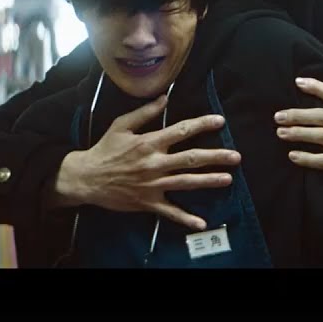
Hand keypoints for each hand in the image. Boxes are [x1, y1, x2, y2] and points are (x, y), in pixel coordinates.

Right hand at [51, 94, 240, 230]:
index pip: (181, 131)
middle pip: (191, 159)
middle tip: (236, 156)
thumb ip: (145, 113)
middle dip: (216, 157)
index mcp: (149, 143)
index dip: (202, 125)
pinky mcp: (148, 202)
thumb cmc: (104, 149)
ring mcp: (153, 184)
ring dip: (209, 181)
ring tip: (228, 179)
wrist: (86, 178)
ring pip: (186, 183)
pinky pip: (170, 212)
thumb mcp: (121, 126)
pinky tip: (202, 223)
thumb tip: (164, 98)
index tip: (220, 121)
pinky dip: (185, 218)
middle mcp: (155, 163)